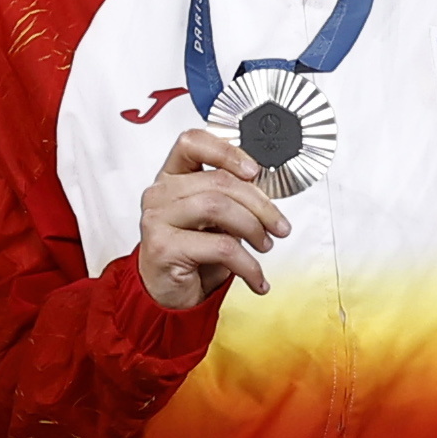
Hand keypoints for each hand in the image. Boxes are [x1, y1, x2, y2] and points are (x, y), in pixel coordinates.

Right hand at [138, 129, 291, 309]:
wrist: (170, 295)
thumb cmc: (194, 254)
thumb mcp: (216, 220)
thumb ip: (232, 197)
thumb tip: (266, 189)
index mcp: (172, 177)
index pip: (192, 142)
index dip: (227, 151)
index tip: (254, 171)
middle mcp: (160, 193)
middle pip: (218, 180)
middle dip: (259, 203)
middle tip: (279, 225)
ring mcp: (157, 218)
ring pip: (218, 208)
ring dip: (253, 228)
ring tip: (265, 245)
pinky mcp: (163, 247)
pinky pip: (220, 247)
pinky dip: (248, 264)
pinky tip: (256, 277)